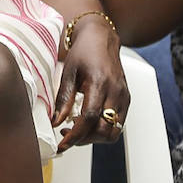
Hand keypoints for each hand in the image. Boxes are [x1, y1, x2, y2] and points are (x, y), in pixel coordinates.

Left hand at [52, 16, 128, 150]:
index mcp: (99, 82)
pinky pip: (118, 124)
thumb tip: (56, 121)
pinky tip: (89, 122)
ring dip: (94, 137)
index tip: (62, 143)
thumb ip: (63, 99)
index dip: (75, 135)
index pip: (89, 117)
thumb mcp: (68, 72)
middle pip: (104, 130)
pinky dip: (103, 129)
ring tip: (77, 129)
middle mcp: (116, 91)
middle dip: (84, 140)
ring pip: (114, 131)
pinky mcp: (127, 100)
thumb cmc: (84, 52)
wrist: (101, 39)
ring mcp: (124, 96)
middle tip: (67, 136)